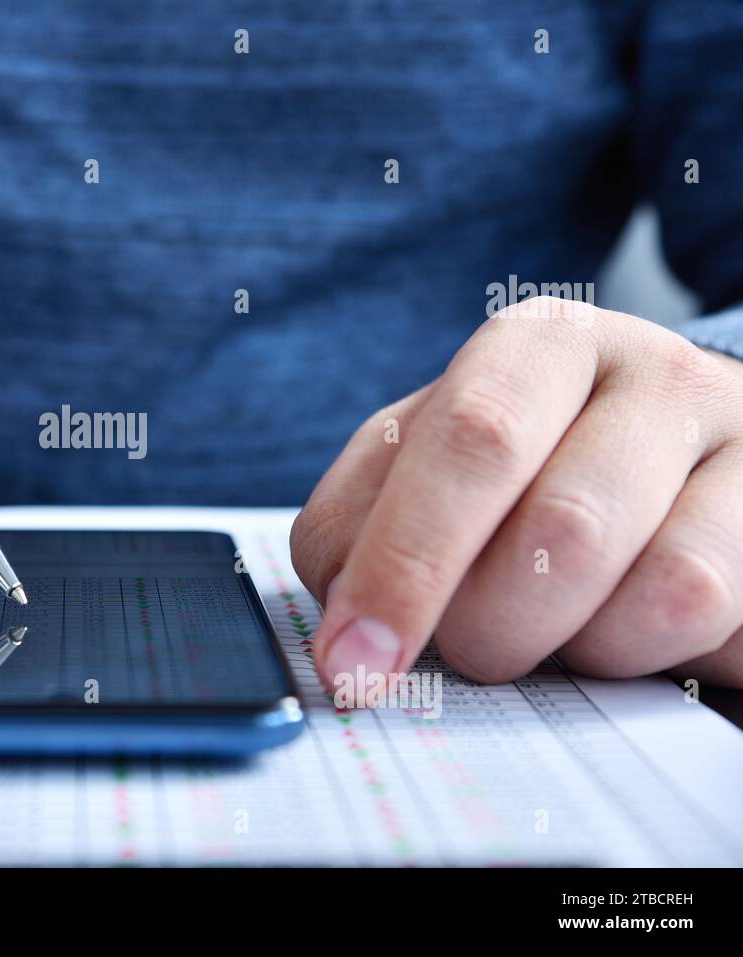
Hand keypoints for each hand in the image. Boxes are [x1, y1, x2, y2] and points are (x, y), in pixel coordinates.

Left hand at [291, 297, 742, 692]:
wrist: (671, 453)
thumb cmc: (523, 467)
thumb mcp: (421, 465)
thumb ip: (360, 525)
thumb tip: (345, 629)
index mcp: (540, 345)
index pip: (472, 443)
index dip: (404, 566)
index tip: (352, 665)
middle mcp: (655, 376)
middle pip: (567, 528)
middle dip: (492, 625)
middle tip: (470, 649)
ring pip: (667, 591)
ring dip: (581, 647)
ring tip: (557, 626)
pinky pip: (725, 629)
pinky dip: (655, 659)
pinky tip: (625, 627)